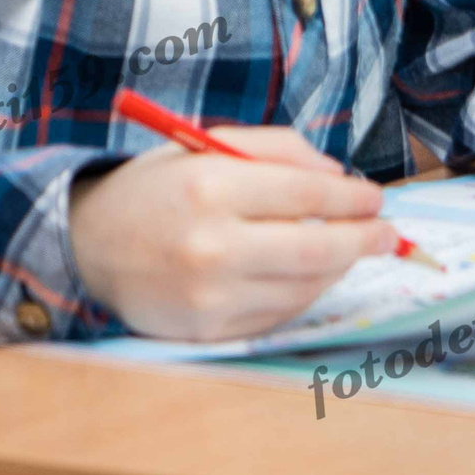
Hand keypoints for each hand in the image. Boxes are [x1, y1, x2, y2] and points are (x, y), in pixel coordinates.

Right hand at [68, 125, 397, 340]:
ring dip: (338, 268)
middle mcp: (210, 245)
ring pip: (304, 286)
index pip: (307, 194)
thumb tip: (339, 176)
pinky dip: (304, 293)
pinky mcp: (208, 330)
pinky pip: (278, 313)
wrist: (88, 246)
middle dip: (363, 240)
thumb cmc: (156, 189)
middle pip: (315, 249)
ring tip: (348, 249)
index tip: (375, 198)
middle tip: (386, 233)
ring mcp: (209, 296)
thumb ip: (276, 148)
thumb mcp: (205, 144)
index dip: (352, 198)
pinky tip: (309, 275)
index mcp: (210, 186)